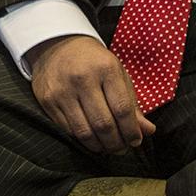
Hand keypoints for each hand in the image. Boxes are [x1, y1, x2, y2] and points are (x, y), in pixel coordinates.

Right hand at [25, 35, 155, 154]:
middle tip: (122, 149)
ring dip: (100, 146)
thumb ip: (132, 104)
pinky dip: (83, 140)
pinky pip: (68, 130)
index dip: (131, 130)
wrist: (57, 46)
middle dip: (116, 143)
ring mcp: (62, 90)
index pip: (122, 109)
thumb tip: (148, 131)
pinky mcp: (48, 101)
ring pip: (84, 132)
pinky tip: (91, 139)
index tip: (136, 141)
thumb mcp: (117, 74)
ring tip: (108, 147)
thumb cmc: (94, 62)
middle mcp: (82, 79)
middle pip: (103, 124)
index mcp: (106, 68)